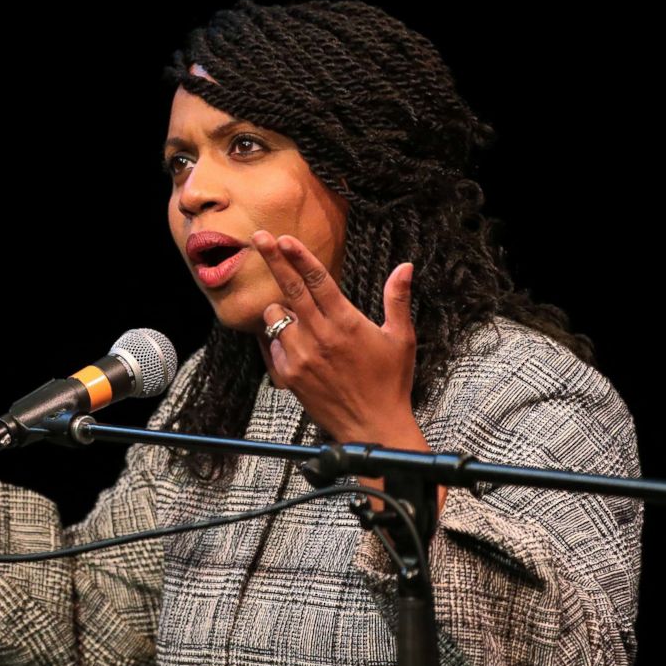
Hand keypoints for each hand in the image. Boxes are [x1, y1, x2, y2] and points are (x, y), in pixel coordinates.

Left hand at [251, 229, 416, 444]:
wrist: (373, 428)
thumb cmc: (391, 383)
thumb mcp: (401, 339)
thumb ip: (397, 300)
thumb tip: (405, 266)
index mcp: (347, 324)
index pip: (318, 280)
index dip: (299, 256)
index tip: (284, 238)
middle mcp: (320, 337)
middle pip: (290, 289)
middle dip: (273, 260)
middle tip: (260, 237)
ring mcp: (301, 357)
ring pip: (276, 317)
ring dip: (282, 309)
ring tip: (301, 319)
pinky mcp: (290, 375)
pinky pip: (273, 345)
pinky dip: (280, 338)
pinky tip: (299, 345)